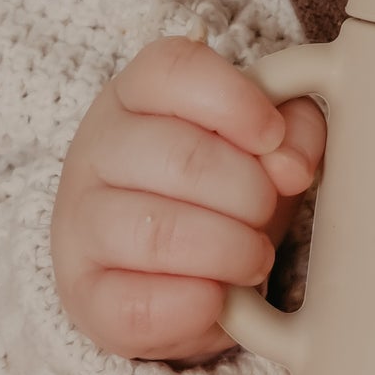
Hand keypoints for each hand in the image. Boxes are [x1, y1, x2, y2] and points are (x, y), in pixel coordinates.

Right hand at [51, 36, 326, 365]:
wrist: (173, 276)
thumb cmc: (221, 192)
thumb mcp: (265, 148)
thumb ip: (295, 132)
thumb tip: (291, 164)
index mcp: (136, 94)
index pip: (173, 68)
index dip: (234, 100)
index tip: (272, 136)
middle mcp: (95, 149)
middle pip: (181, 156)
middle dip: (249, 193)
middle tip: (265, 213)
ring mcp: (80, 223)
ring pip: (156, 231)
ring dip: (229, 251)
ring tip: (253, 259)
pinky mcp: (83, 295)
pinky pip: (137, 306)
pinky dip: (195, 306)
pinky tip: (216, 298)